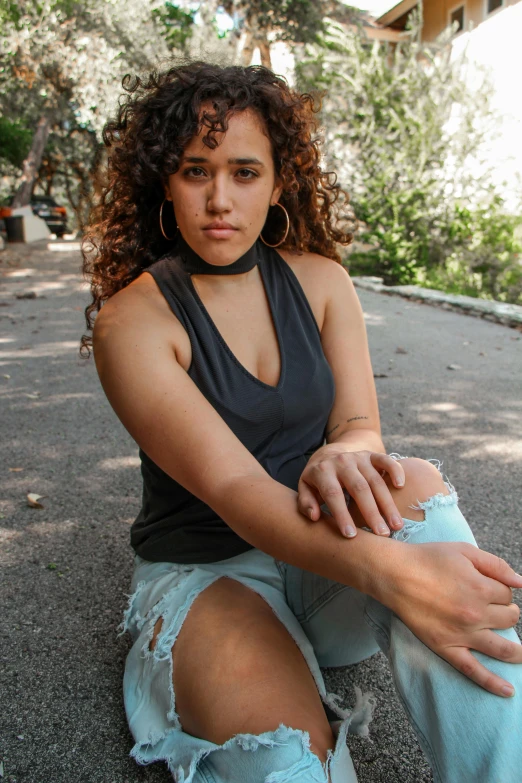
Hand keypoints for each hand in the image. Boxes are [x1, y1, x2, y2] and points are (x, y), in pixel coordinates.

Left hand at [297, 446, 405, 537]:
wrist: (329, 453)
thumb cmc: (318, 480)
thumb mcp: (305, 488)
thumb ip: (306, 503)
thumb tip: (314, 517)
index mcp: (322, 471)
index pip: (333, 494)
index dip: (342, 515)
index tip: (351, 536)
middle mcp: (342, 462)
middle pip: (359, 488)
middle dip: (371, 513)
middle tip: (382, 535)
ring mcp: (358, 457)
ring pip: (375, 480)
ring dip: (387, 503)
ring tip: (396, 525)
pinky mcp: (372, 455)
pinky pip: (386, 460)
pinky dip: (395, 471)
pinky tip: (401, 487)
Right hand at [383, 541, 521, 696]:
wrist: (395, 574)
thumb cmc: (427, 558)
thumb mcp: (464, 550)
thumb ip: (496, 565)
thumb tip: (521, 582)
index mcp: (481, 587)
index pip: (507, 594)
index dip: (501, 590)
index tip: (490, 587)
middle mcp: (476, 614)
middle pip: (509, 618)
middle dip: (507, 612)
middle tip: (494, 608)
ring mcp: (462, 634)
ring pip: (502, 648)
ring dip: (517, 651)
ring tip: (520, 653)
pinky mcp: (446, 648)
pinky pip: (473, 670)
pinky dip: (492, 683)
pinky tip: (508, 691)